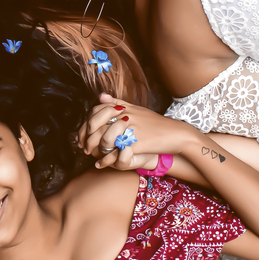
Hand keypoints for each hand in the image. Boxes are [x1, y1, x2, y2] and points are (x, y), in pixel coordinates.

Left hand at [79, 94, 198, 169]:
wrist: (176, 134)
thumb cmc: (156, 123)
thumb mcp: (136, 109)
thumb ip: (117, 102)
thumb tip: (100, 96)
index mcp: (123, 108)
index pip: (96, 112)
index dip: (86, 123)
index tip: (82, 133)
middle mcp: (125, 117)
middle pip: (96, 125)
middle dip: (86, 137)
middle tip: (83, 146)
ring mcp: (131, 130)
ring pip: (104, 139)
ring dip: (95, 149)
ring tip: (92, 155)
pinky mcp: (137, 144)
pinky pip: (116, 153)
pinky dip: (106, 160)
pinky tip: (101, 164)